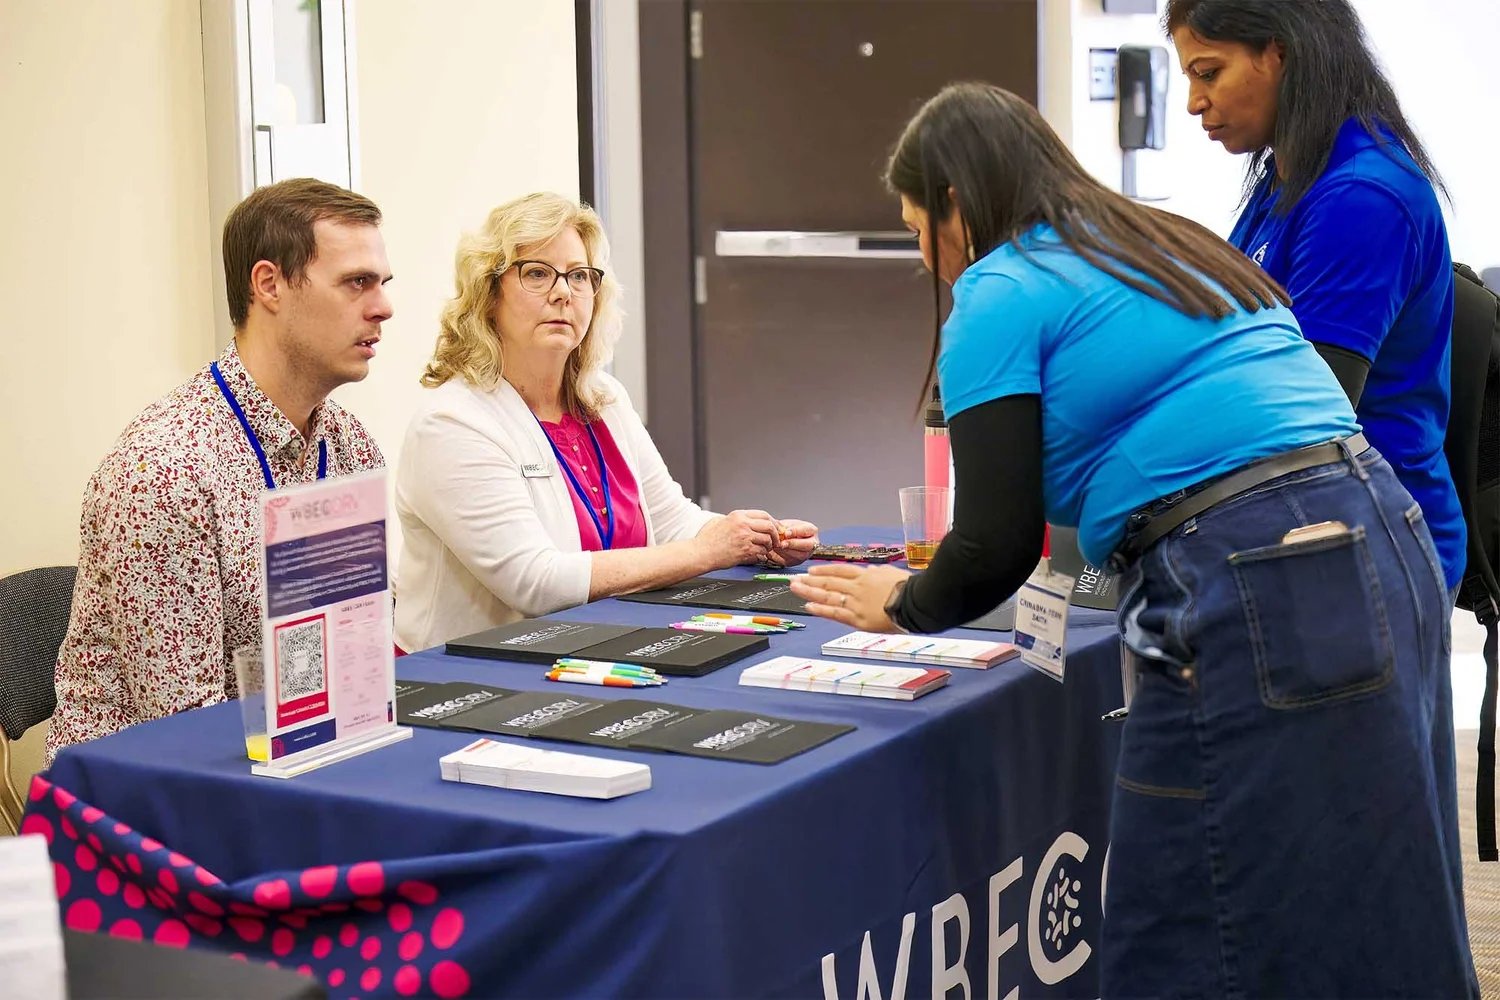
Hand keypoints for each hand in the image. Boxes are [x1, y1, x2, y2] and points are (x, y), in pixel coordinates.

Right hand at [695, 509, 778, 567]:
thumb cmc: (708, 539)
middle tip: (776, 539)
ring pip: (767, 539)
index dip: (773, 521)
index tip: (776, 527)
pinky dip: (763, 553)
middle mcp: (743, 524)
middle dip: (776, 534)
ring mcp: (745, 537)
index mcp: (738, 515)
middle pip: (769, 525)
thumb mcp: (721, 521)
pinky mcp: (745, 550)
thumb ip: (736, 520)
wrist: (702, 552)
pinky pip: (762, 551)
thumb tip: (749, 521)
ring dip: (769, 545)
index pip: (763, 514)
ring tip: (766, 548)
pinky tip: (759, 554)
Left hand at [761, 518, 818, 567]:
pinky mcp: (796, 561)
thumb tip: (778, 529)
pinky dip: (781, 556)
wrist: (786, 539)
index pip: (806, 530)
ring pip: (799, 555)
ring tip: (776, 546)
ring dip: (786, 551)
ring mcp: (806, 554)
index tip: (786, 532)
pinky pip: (790, 561)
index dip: (796, 531)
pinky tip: (775, 550)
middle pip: (807, 545)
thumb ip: (783, 526)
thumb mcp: (787, 524)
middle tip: (782, 543)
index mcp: (811, 530)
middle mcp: (812, 544)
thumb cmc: (789, 530)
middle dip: (793, 544)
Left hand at [789, 564, 909, 631]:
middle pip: (829, 582)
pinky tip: (808, 606)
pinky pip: (836, 614)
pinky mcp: (859, 619)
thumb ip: (879, 573)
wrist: (917, 602)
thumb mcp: (893, 573)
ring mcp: (856, 603)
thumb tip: (871, 571)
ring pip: (828, 596)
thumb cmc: (910, 588)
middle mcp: (858, 588)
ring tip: (795, 589)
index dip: (825, 570)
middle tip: (794, 579)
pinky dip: (821, 610)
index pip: (841, 571)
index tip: (812, 571)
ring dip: (809, 592)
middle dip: (810, 581)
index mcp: (867, 576)